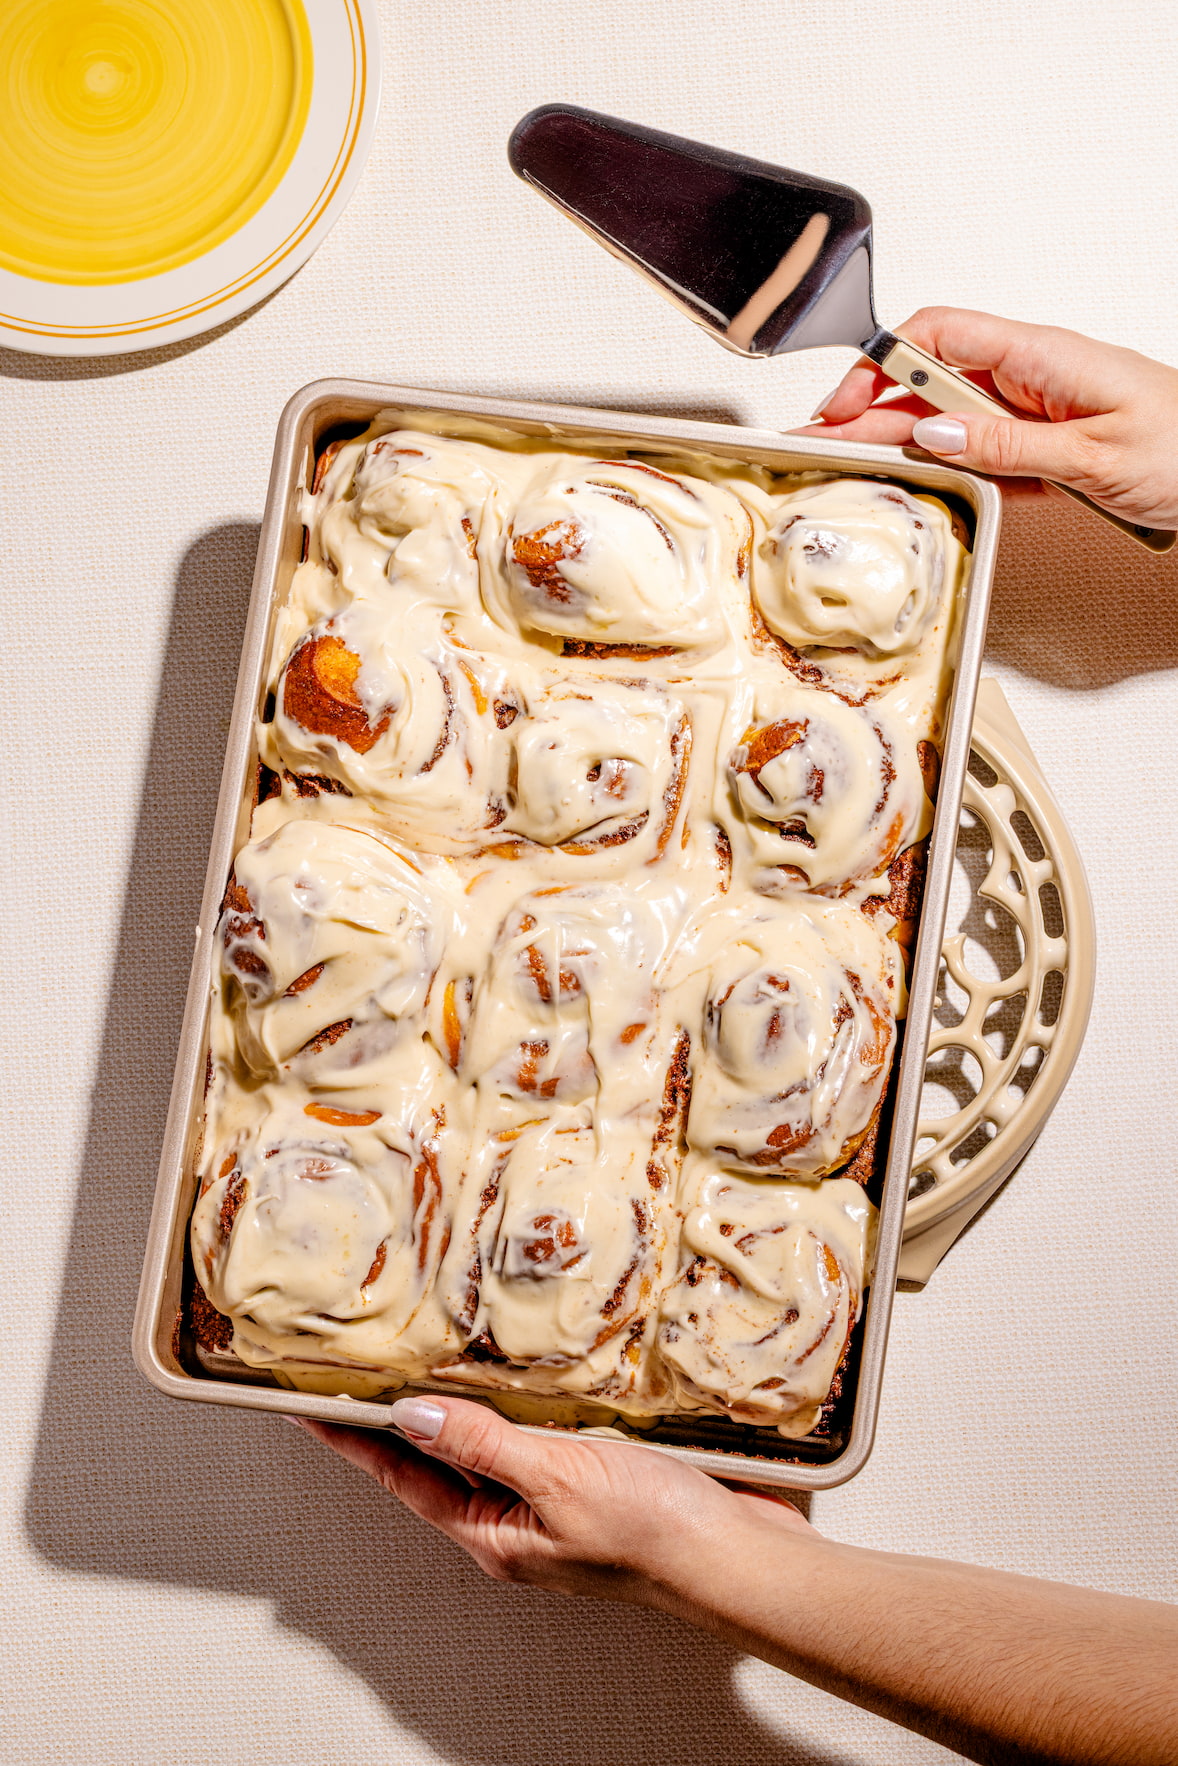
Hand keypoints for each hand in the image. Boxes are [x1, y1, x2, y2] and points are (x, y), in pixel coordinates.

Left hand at [289, 1395, 814, 1605]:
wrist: (742, 1559)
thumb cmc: (655, 1537)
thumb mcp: (557, 1480)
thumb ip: (484, 1445)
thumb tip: (413, 1415)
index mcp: (496, 1532)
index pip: (403, 1476)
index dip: (355, 1437)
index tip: (309, 1404)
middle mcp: (520, 1518)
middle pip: (443, 1457)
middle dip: (402, 1413)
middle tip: (362, 1362)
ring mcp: (561, 1497)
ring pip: (495, 1440)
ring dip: (465, 1399)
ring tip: (425, 1354)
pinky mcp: (600, 1473)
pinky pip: (545, 1432)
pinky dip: (523, 1398)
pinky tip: (525, 1370)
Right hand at [795, 306, 1177, 527]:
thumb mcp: (1094, 454)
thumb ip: (1008, 445)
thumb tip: (934, 432)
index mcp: (1042, 357)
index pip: (939, 337)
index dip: (881, 363)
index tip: (844, 403)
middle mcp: (1033, 379)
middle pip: (931, 383)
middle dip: (873, 409)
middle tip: (825, 443)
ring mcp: (1036, 414)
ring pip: (949, 420)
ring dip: (901, 441)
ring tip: (852, 465)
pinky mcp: (1046, 449)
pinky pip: (980, 451)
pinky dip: (944, 467)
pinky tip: (915, 481)